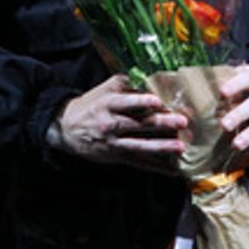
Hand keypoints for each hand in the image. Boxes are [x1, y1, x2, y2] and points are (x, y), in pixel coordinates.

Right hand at [47, 75, 186, 170]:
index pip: (126, 102)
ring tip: (180, 147)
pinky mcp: (116, 156)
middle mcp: (111, 123)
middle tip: (181, 121)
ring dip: (162, 146)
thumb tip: (152, 79)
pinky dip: (156, 166)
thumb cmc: (92, 105)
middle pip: (138, 123)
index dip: (141, 101)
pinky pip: (138, 162)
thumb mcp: (104, 90)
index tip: (158, 101)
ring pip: (140, 145)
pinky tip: (172, 169)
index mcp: (108, 103)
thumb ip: (126, 84)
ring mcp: (114, 142)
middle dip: (162, 123)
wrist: (67, 128)